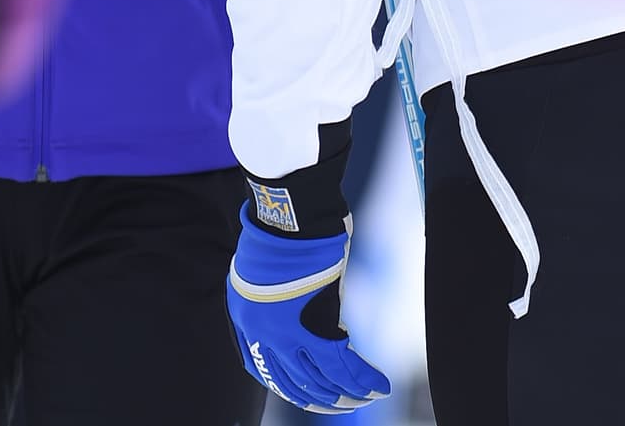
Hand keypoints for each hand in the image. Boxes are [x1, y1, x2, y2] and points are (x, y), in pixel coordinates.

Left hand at [227, 207, 389, 414]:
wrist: (284, 221)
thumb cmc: (275, 235)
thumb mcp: (257, 270)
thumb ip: (270, 297)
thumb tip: (293, 310)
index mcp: (246, 324)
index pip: (266, 373)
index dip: (289, 388)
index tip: (307, 396)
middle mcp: (264, 338)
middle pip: (295, 384)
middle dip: (321, 399)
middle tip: (343, 403)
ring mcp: (288, 336)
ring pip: (320, 381)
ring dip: (347, 394)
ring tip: (365, 397)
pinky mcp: (314, 328)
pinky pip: (341, 366)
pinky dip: (363, 378)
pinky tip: (378, 385)